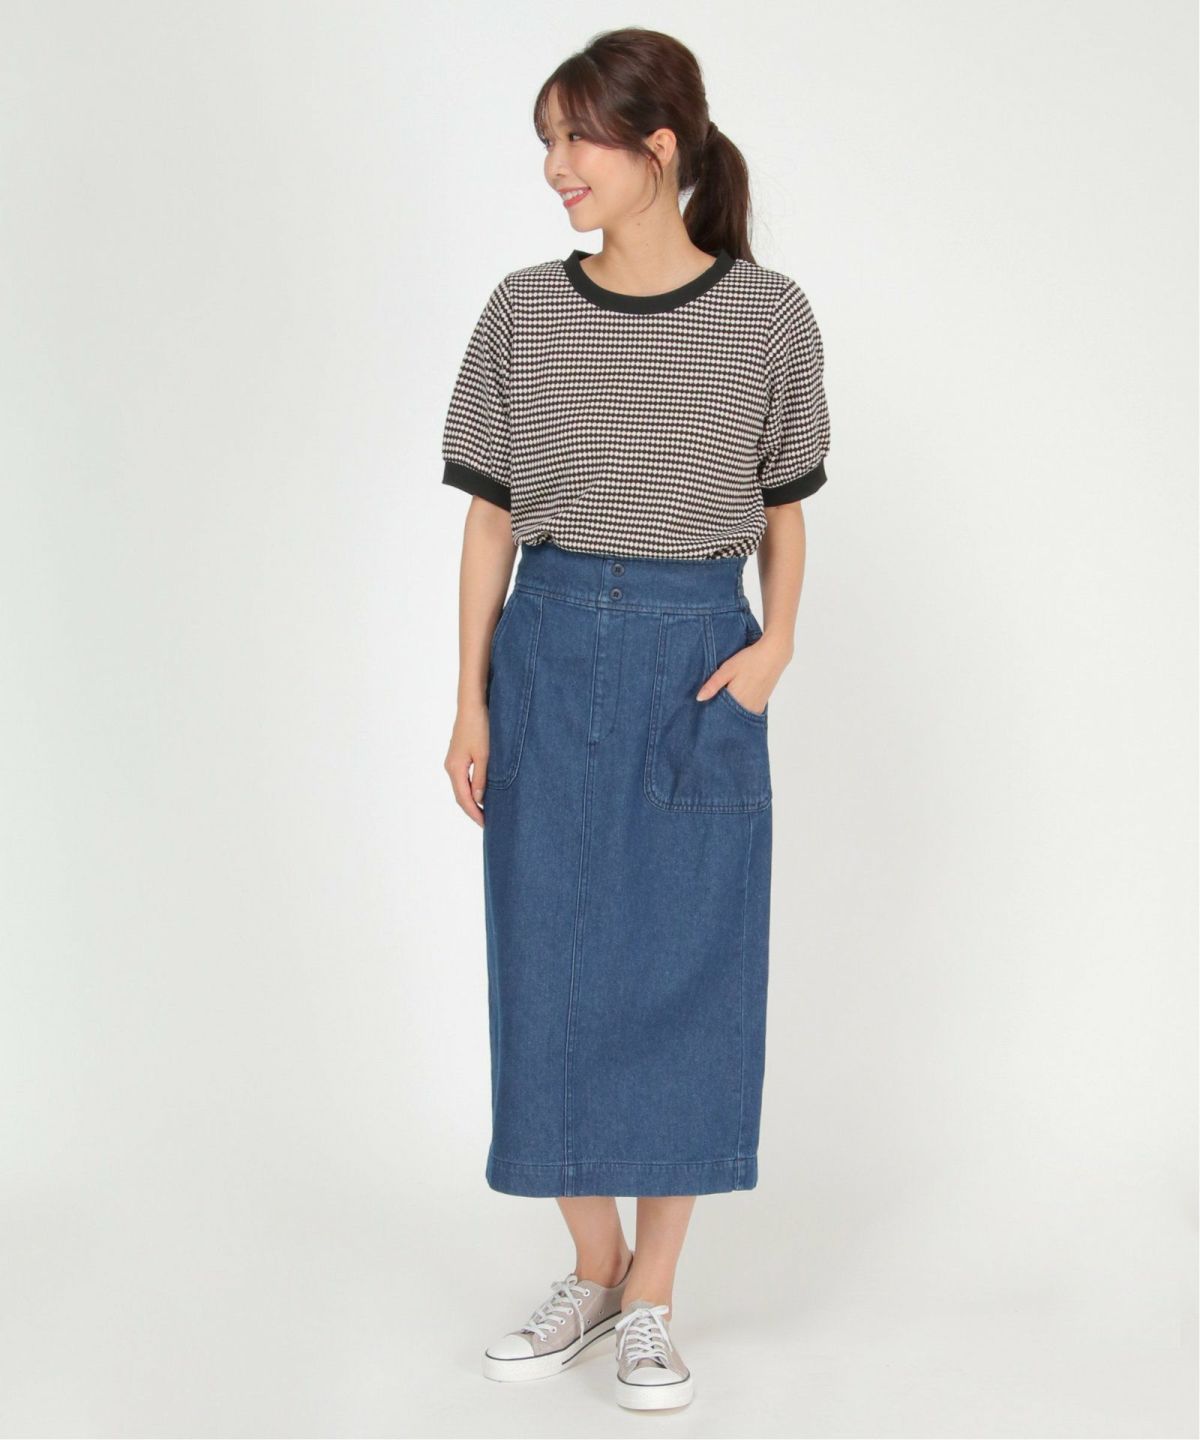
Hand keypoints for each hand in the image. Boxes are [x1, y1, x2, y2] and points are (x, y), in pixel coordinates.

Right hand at [445, 701, 490, 826]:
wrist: (472, 705)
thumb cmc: (480, 727)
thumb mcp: (485, 756)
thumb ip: (481, 779)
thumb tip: (478, 800)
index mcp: (455, 768)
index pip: (463, 799)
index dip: (474, 813)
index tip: (486, 825)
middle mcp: (451, 766)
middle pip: (460, 795)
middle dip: (472, 810)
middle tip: (487, 822)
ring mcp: (453, 760)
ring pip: (461, 787)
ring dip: (472, 800)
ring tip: (486, 810)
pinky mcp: (458, 755)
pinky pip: (463, 778)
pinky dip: (471, 788)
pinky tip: (481, 791)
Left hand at [695, 630, 791, 715]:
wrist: (773, 655)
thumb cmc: (749, 660)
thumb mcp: (727, 669)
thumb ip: (713, 685)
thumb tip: (699, 699)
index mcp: (736, 699)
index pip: (717, 712)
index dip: (709, 711)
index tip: (702, 708)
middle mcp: (746, 708)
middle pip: (727, 716)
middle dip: (718, 712)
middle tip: (712, 703)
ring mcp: (755, 708)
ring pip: (737, 716)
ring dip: (729, 711)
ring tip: (724, 700)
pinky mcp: (761, 706)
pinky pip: (746, 713)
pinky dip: (739, 710)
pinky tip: (735, 700)